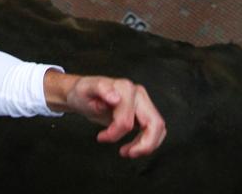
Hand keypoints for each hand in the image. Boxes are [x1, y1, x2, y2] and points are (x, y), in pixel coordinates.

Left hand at [44, 71, 166, 157]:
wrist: (84, 93)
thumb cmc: (83, 92)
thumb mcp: (84, 90)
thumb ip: (100, 90)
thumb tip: (116, 99)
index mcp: (124, 88)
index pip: (127, 119)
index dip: (114, 132)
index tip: (100, 138)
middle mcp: (138, 93)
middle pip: (153, 123)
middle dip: (143, 144)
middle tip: (124, 153)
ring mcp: (143, 102)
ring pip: (158, 128)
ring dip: (146, 146)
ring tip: (126, 152)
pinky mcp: (144, 112)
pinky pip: (155, 130)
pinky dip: (147, 143)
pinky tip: (131, 148)